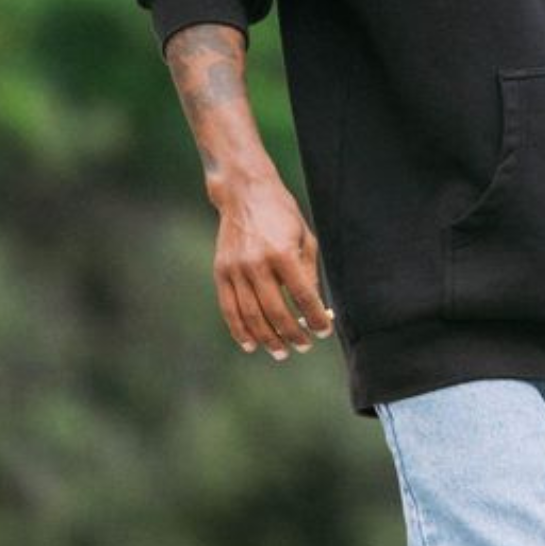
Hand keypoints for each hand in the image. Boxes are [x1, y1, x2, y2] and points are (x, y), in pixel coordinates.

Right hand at [210, 168, 332, 359]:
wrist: (244, 193)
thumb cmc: (281, 215)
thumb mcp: (304, 238)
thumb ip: (308, 273)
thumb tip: (314, 308)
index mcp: (283, 253)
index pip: (303, 296)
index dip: (315, 318)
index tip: (323, 332)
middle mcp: (257, 263)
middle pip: (276, 312)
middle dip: (292, 334)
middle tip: (304, 346)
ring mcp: (235, 269)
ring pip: (251, 316)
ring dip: (268, 339)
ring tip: (281, 352)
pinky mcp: (221, 272)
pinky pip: (229, 309)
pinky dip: (239, 330)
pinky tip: (251, 345)